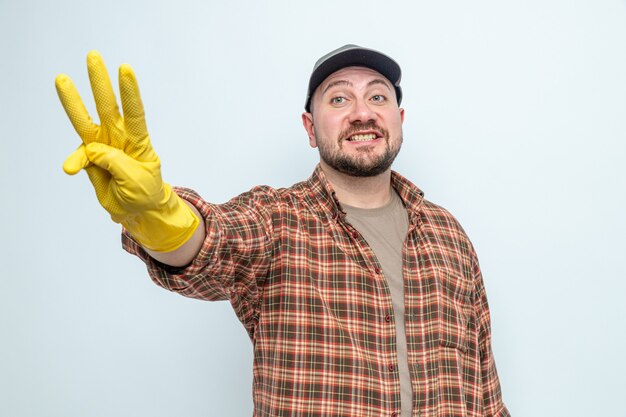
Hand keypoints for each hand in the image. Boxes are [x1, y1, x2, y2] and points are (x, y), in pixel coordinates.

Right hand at [56, 51, 197, 251]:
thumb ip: (116, 163)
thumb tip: (92, 149)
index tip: (125, 69)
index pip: (135, 112)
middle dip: (100, 81)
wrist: (137, 210)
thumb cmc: (145, 192)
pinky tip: (70, 169)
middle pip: (108, 106)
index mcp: (138, 140)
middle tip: (93, 56)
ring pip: (86, 119)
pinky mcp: (90, 158)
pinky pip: (79, 156)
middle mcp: (119, 137)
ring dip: (73, 100)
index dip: (129, 92)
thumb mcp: (137, 181)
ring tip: (62, 78)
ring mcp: (103, 145)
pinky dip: (74, 161)